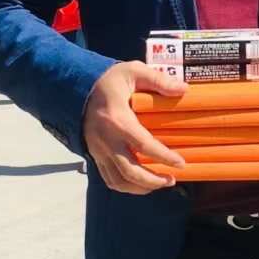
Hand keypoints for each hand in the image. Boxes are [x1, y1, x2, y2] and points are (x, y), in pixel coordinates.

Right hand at [83, 62, 186, 193]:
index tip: (181, 163)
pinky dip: (126, 186)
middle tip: (172, 179)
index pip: (144, 144)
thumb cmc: (108, 80)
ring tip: (160, 183)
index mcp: (117, 118)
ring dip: (141, 187)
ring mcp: (98, 150)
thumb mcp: (133, 71)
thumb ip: (158, 80)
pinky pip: (109, 179)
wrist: (75, 87)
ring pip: (118, 180)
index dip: (164, 157)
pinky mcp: (95, 155)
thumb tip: (184, 89)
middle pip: (130, 170)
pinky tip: (141, 184)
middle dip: (153, 181)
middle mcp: (106, 139)